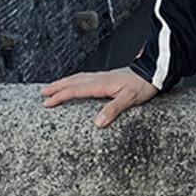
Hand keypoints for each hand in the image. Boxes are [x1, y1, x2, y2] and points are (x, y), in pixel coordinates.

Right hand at [40, 67, 158, 128]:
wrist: (153, 72)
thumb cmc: (143, 85)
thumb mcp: (130, 99)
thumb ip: (114, 109)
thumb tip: (97, 122)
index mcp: (102, 84)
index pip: (76, 90)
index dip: (61, 96)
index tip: (47, 103)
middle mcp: (100, 78)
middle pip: (74, 81)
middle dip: (57, 87)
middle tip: (42, 93)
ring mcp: (103, 77)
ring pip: (79, 78)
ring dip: (64, 82)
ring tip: (53, 87)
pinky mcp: (107, 77)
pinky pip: (85, 77)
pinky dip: (75, 80)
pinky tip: (75, 83)